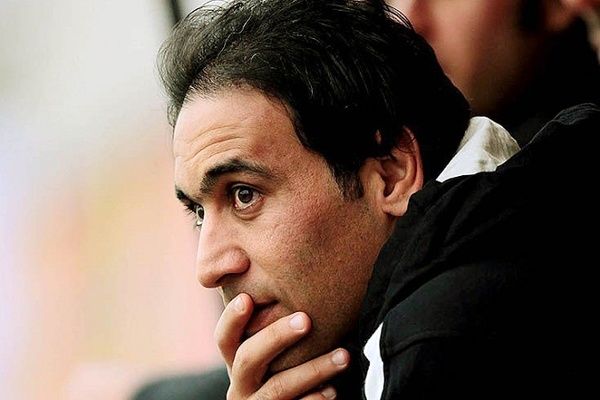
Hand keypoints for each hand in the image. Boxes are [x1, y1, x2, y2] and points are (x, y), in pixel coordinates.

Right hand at [215, 293, 349, 398]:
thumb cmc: (292, 369)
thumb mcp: (279, 351)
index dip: (232, 318)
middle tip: (305, 320)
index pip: (225, 337)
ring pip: (278, 388)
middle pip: (247, 358)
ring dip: (313, 370)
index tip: (248, 298)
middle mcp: (240, 385)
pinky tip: (333, 391)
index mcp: (237, 361)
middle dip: (276, 337)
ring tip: (344, 356)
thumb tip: (303, 274)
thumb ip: (280, 324)